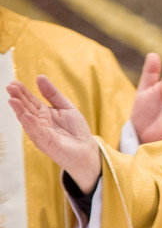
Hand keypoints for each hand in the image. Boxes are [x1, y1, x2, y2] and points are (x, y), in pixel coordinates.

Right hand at [7, 75, 100, 192]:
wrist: (87, 150)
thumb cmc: (76, 130)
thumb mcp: (66, 107)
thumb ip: (52, 93)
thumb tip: (39, 77)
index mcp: (43, 114)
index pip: (30, 101)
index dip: (22, 92)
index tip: (14, 82)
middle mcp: (39, 124)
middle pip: (26, 109)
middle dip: (18, 99)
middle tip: (10, 87)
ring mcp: (41, 134)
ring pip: (28, 121)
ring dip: (20, 111)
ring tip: (12, 99)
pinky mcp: (47, 143)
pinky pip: (38, 132)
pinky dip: (31, 124)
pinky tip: (25, 115)